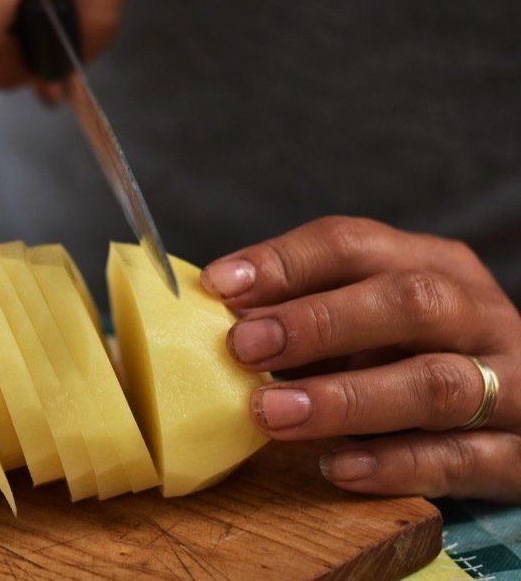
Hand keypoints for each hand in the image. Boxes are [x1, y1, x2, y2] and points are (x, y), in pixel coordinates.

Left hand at [200, 216, 520, 502]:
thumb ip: (308, 315)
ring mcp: (509, 385)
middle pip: (410, 302)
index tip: (221, 286)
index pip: (355, 244)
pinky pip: (461, 460)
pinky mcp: (519, 455)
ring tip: (274, 412)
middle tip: (245, 346)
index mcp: (434, 266)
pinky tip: (337, 467)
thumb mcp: (372, 322)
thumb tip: (221, 315)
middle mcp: (478, 316)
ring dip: (345, 398)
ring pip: (437, 383)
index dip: (285, 263)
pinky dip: (395, 464)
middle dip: (319, 322)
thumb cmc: (420, 357)